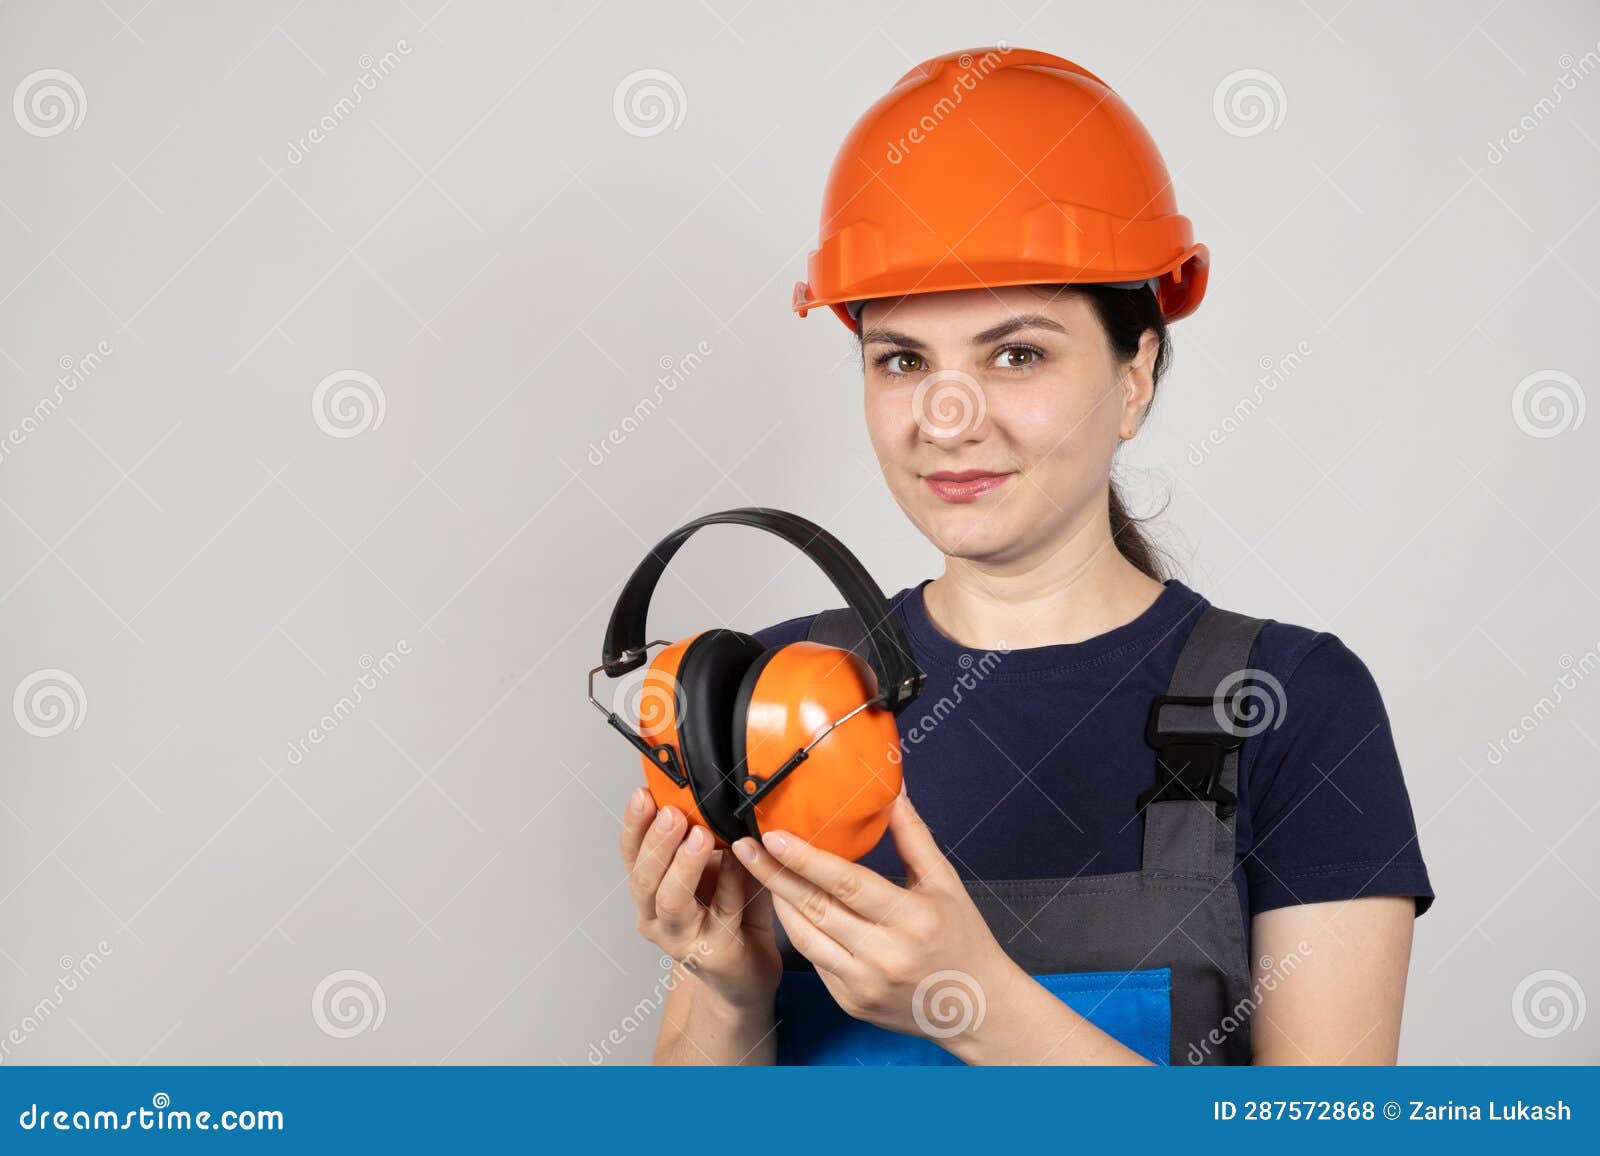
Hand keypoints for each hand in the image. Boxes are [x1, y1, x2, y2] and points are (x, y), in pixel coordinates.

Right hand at [620, 787, 781, 1012]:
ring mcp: (681, 938)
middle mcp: (655, 916)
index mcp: (648, 889)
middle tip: (671, 813)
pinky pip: (720, 914)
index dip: (634, 824)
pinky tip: (735, 861)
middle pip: (643, 879)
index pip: (631, 854)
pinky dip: (728, 884)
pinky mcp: (714, 952)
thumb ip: (705, 838)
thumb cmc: (728, 912)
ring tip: (699, 836)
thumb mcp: (711, 868)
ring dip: (684, 865)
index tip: (643, 794)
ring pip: (671, 901)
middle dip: (657, 842)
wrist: (746, 971)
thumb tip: (711, 792)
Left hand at [730, 789, 1024, 1048]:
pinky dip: (800, 931)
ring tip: (758, 871)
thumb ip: (913, 837)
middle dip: (774, 875)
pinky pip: (816, 961)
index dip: (806, 859)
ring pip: (806, 938)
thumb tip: (894, 791)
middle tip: (746, 847)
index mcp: (912, 919)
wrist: (976, 1008)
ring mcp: (864, 984)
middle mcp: (886, 955)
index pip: (847, 884)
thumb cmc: (963, 940)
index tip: (774, 836)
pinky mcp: (851, 1003)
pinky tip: (788, 906)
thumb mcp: (945, 883)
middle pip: (816, 909)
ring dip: (779, 902)